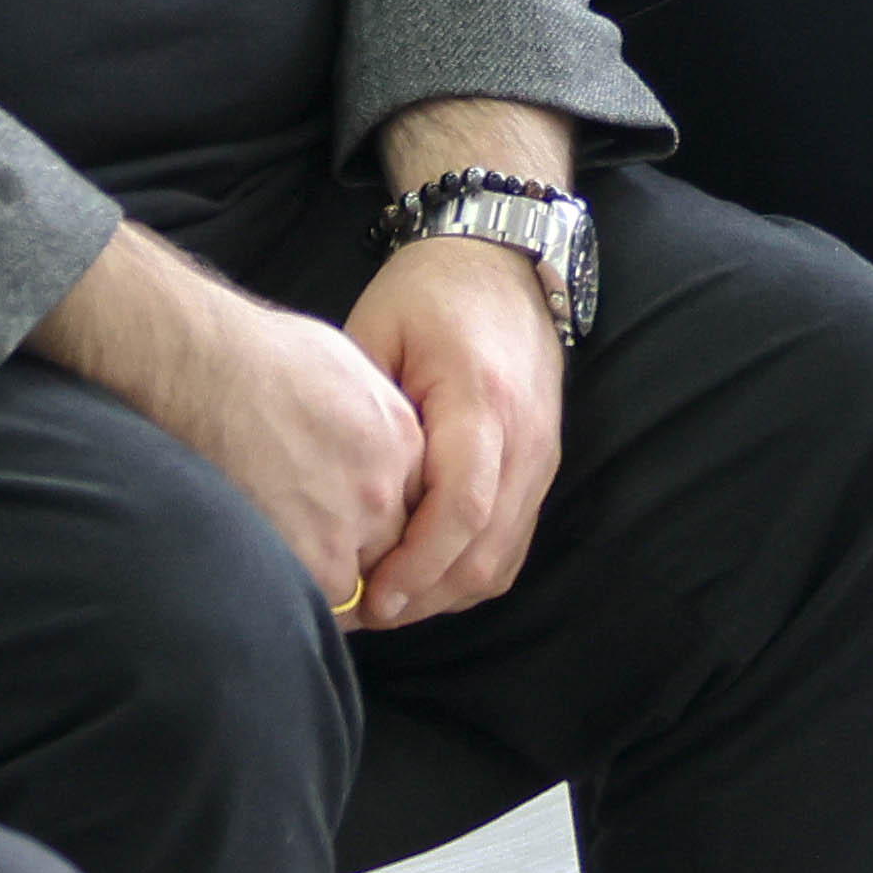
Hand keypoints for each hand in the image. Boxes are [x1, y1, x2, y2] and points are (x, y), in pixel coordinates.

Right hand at [38, 223, 423, 607]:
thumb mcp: (340, 369)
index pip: (414, 501)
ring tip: (284, 558)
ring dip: (326, 576)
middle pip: (392, 545)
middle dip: (361, 552)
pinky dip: (297, 593)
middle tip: (315, 547)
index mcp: (401, 438)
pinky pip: (322, 600)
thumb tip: (354, 442)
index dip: (380, 517)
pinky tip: (267, 571)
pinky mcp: (313, 556)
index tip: (350, 523)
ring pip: (359, 579)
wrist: (202, 367)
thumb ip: (367, 420)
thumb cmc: (253, 356)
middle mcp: (387, 485)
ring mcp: (352, 524)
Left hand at [344, 237, 563, 627]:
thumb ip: (361, 412)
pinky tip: (425, 578)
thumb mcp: (376, 333)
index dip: (419, 562)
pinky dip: (470, 572)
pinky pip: (513, 544)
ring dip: (447, 592)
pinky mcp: (543, 466)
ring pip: (503, 557)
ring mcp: (543, 455)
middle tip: (367, 613)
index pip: (463, 505)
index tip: (373, 594)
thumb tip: (330, 497)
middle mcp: (526, 436)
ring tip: (388, 603)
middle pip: (486, 549)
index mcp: (482, 398)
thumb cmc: (427, 291)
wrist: (500, 259)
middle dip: (426, 594)